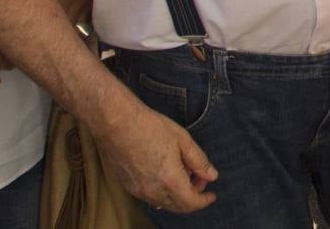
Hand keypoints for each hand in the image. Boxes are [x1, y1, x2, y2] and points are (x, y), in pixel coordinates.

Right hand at [95, 103, 217, 211]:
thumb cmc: (151, 127)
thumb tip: (212, 176)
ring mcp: (138, 190)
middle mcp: (152, 191)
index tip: (212, 195)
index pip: (191, 203)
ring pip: (163, 203)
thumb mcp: (183, 140)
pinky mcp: (127, 186)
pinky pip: (150, 197)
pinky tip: (166, 174)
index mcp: (170, 180)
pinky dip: (163, 192)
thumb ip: (199, 161)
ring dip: (177, 195)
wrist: (117, 123)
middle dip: (193, 197)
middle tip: (200, 178)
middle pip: (177, 206)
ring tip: (184, 173)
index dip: (204, 201)